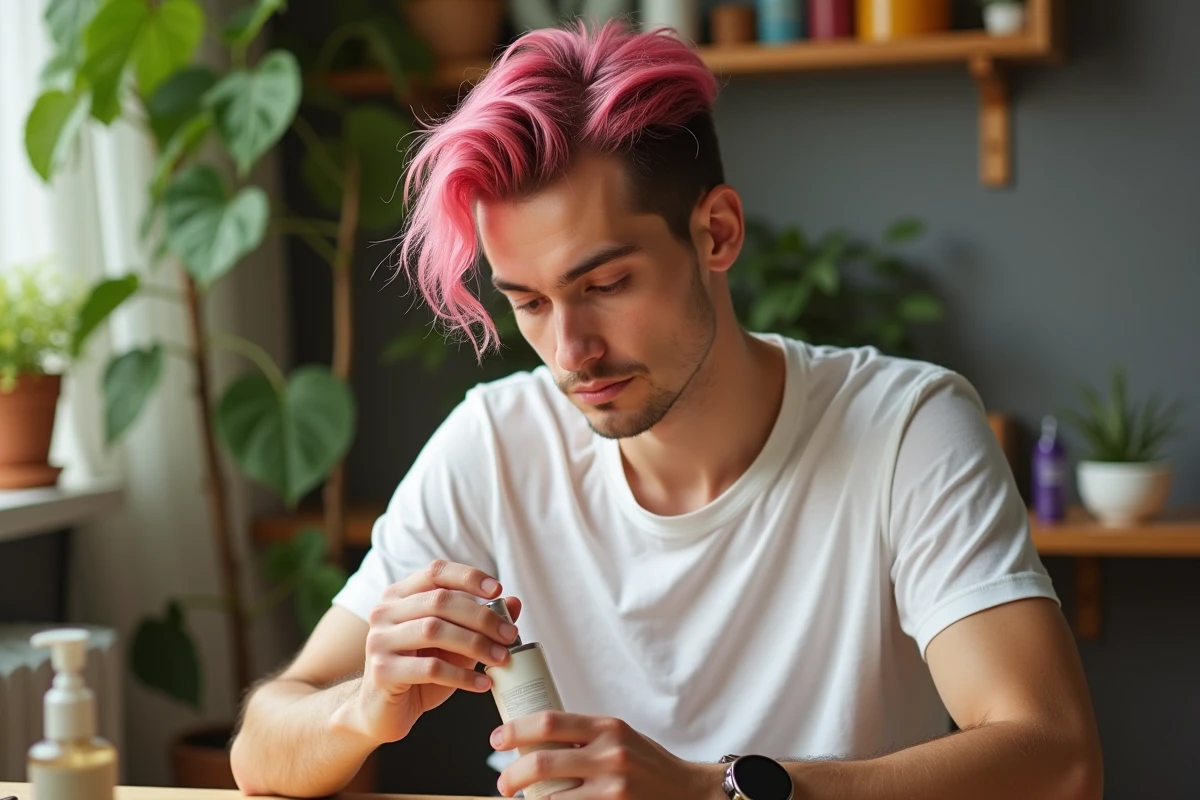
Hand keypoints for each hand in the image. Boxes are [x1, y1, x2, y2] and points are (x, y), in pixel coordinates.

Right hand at [340, 560, 520, 744]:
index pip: (435, 572)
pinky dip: (463, 675)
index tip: (498, 589)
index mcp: (400, 596)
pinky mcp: (381, 672)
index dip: (468, 576)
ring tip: (501, 658)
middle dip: (481, 616)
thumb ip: (479, 622)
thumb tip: (514, 603)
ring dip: (475, 644)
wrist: (381, 711)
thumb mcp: (453, 644)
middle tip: (510, 635)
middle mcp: (385, 612)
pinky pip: (429, 669)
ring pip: (434, 630)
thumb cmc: (420, 671)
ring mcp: (379, 640)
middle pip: (440, 601)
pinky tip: (483, 683)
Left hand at [492, 712, 720, 798]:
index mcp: (607, 726)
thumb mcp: (620, 737)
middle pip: (542, 760)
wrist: (687, 791)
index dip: (516, 729)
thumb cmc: (648, 764)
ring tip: (521, 799)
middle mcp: (609, 753)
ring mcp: (612, 785)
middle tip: (502, 782)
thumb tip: (536, 738)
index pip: (549, 721)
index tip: (497, 738)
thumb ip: (585, 736)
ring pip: (551, 796)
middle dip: (511, 774)